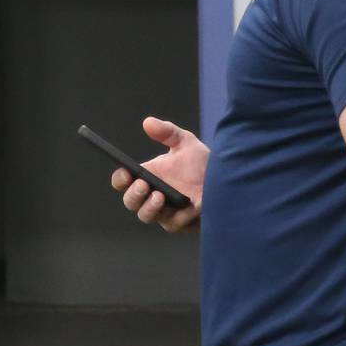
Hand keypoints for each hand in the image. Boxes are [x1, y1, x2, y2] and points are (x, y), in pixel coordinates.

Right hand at [111, 116, 207, 233]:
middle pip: (130, 201)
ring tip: (159, 196)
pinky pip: (173, 223)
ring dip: (149, 208)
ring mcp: (164, 211)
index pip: (123, 181)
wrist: (224, 180)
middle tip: (143, 185)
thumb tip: (148, 122)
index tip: (126, 172)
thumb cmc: (200, 163)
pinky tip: (189, 205)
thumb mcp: (185, 142)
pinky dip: (180, 215)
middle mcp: (150, 195)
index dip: (120, 178)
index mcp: (146, 176)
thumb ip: (167, 132)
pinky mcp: (179, 222)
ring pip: (146, 216)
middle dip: (133, 194)